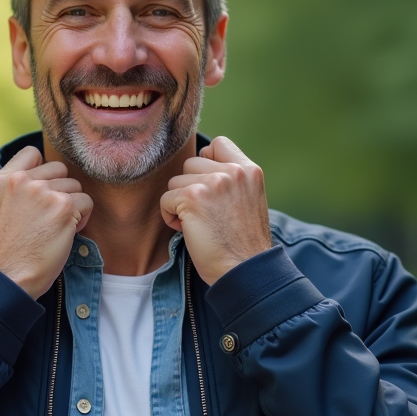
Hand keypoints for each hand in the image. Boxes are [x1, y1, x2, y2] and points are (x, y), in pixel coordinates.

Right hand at [0, 146, 92, 298]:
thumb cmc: (3, 252)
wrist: (5, 278)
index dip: (43, 171)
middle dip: (60, 190)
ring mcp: (43, 192)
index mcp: (1, 180)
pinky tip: (67, 233)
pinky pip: (86, 202)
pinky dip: (82, 218)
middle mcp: (22, 181)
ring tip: (56, 228)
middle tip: (50, 216)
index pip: (32, 154)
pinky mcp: (63, 207)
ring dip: (72, 205)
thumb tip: (41, 180)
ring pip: (75, 186)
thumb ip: (15, 190)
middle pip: (59, 169)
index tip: (42, 191)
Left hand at [160, 136, 271, 285]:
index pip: (218, 144)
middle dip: (191, 187)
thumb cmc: (243, 243)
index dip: (206, 163)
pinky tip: (188, 230)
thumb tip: (200, 165)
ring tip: (198, 223)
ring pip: (176, 181)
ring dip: (180, 203)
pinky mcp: (192, 197)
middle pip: (191, 163)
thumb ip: (231, 180)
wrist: (245, 271)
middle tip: (205, 213)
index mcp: (250, 170)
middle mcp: (233, 172)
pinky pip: (166, 199)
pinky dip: (171, 216)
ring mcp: (213, 183)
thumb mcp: (249, 200)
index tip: (209, 186)